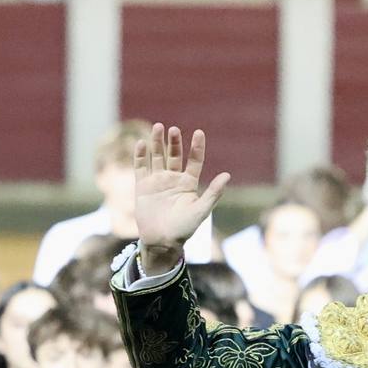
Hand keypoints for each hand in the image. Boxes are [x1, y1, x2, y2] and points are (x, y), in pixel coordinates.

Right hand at [130, 123, 230, 267]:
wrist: (161, 241)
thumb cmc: (184, 229)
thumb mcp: (201, 210)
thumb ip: (213, 193)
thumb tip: (227, 175)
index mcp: (189, 183)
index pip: (194, 160)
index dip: (197, 147)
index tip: (199, 132)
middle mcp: (173, 179)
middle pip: (174, 155)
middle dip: (174, 142)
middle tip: (173, 129)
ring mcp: (157, 181)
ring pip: (157, 157)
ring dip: (157, 143)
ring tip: (158, 127)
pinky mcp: (142, 186)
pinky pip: (141, 167)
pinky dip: (140, 155)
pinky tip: (141, 143)